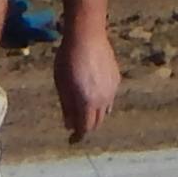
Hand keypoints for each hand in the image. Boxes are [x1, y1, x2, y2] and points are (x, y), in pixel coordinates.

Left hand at [53, 24, 120, 140]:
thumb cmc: (68, 59)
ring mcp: (112, 89)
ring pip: (105, 110)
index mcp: (87, 102)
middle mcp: (103, 99)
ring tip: (83, 110)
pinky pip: (110, 97)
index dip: (78, 137)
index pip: (85, 129)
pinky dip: (101, 102)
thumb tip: (69, 125)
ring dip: (94, 114)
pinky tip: (92, 93)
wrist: (87, 35)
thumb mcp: (61, 84)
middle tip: (76, 126)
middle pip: (97, 122)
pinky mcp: (116, 79)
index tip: (71, 141)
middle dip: (86, 127)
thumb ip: (67, 107)